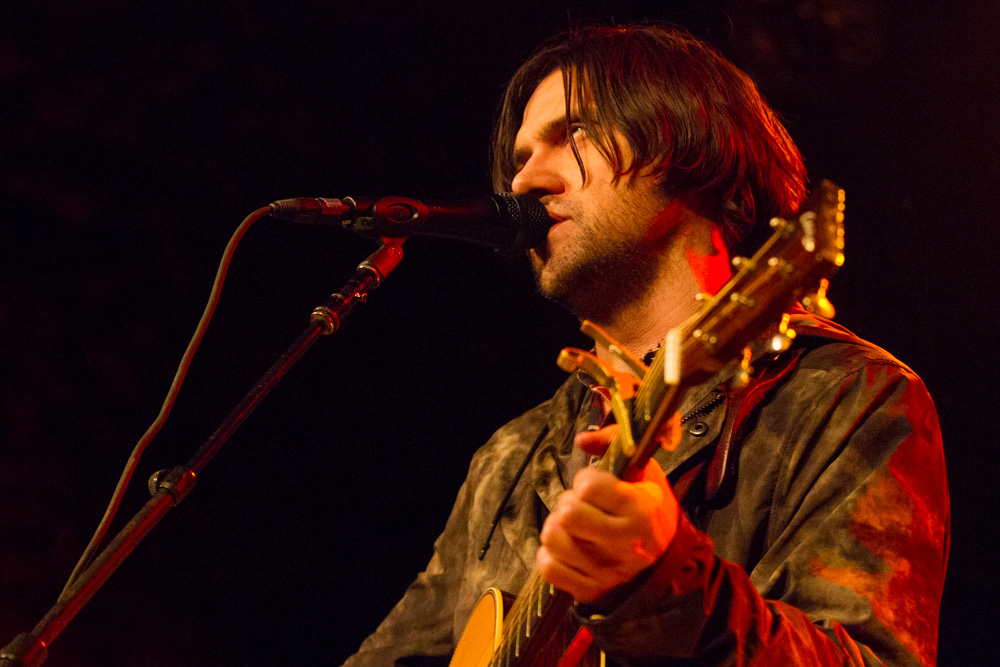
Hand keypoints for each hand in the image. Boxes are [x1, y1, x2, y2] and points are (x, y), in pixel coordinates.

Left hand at [536, 424, 679, 602]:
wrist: (670, 564)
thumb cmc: (652, 512)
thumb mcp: (645, 473)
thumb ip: (614, 444)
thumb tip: (581, 439)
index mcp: (639, 508)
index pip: (588, 486)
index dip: (586, 480)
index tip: (595, 486)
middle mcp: (623, 541)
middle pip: (568, 514)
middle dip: (568, 504)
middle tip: (580, 506)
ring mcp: (606, 569)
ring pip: (553, 540)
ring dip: (556, 529)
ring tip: (571, 527)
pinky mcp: (590, 589)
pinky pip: (549, 568)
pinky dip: (550, 556)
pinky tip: (566, 549)